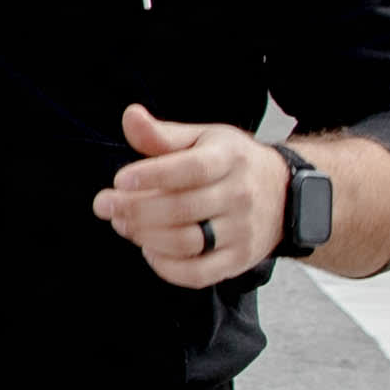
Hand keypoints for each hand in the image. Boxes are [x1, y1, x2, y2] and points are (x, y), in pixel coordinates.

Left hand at [93, 105, 292, 290]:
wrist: (285, 195)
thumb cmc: (231, 164)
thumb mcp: (203, 139)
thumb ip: (163, 134)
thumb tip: (130, 115)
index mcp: (229, 158)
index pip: (191, 169)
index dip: (152, 175)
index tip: (120, 180)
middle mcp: (240, 195)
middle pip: (181, 209)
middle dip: (134, 210)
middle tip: (104, 205)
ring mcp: (242, 231)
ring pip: (186, 243)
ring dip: (145, 236)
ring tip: (123, 224)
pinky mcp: (239, 260)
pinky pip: (198, 274)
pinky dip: (166, 267)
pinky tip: (149, 249)